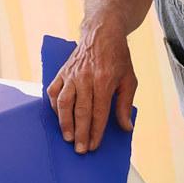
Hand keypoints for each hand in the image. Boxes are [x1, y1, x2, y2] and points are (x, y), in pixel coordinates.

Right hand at [47, 28, 136, 152]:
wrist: (101, 33)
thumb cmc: (117, 57)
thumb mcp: (129, 79)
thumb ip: (125, 104)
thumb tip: (126, 127)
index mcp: (104, 80)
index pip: (99, 112)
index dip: (96, 131)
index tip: (93, 146)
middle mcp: (86, 78)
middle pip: (81, 111)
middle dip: (81, 133)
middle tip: (80, 149)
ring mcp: (71, 75)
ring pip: (64, 103)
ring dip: (65, 122)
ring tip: (68, 137)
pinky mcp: (62, 72)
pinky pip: (54, 92)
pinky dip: (54, 106)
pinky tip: (59, 117)